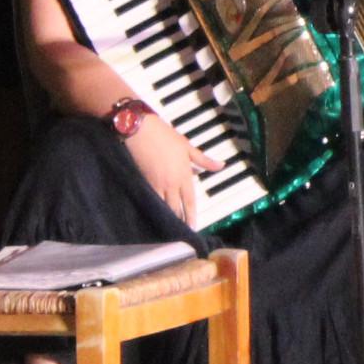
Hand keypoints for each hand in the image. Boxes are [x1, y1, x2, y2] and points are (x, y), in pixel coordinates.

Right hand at [120, 111, 225, 225]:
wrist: (142, 130)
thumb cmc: (165, 136)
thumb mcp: (188, 147)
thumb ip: (204, 160)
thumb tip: (221, 165)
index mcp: (184, 174)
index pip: (190, 200)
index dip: (192, 215)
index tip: (193, 227)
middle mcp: (172, 182)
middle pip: (177, 207)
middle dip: (180, 220)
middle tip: (181, 233)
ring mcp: (157, 183)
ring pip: (164, 205)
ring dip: (167, 217)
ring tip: (169, 229)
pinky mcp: (144, 181)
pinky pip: (150, 198)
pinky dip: (153, 207)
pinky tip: (154, 214)